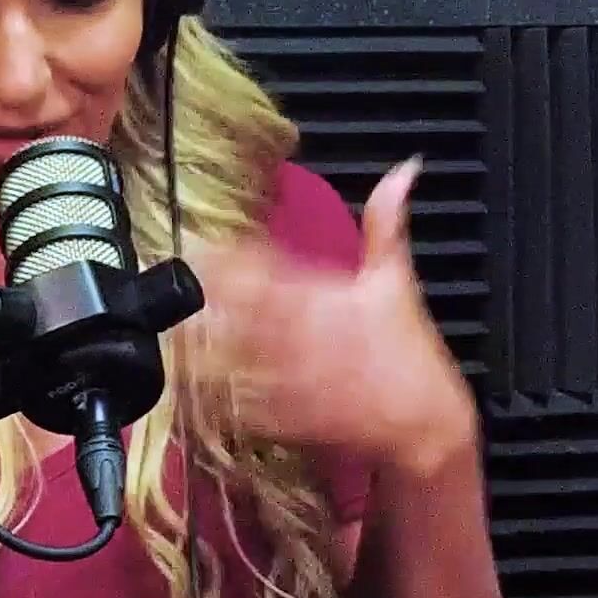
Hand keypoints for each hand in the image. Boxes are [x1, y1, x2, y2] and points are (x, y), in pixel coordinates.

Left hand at [192, 157, 478, 477]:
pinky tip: (196, 380)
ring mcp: (285, 380)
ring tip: (173, 330)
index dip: (227, 255)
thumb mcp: (397, 281)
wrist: (424, 426)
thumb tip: (405, 171)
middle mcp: (296, 337)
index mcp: (319, 299)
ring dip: (197, 344)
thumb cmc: (408, 355)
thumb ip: (386, 223)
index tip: (204, 244)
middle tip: (177, 284)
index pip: (263, 267)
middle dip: (202, 296)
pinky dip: (213, 394)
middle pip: (232, 311)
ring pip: (225, 358)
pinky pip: (236, 406)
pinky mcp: (282, 419)